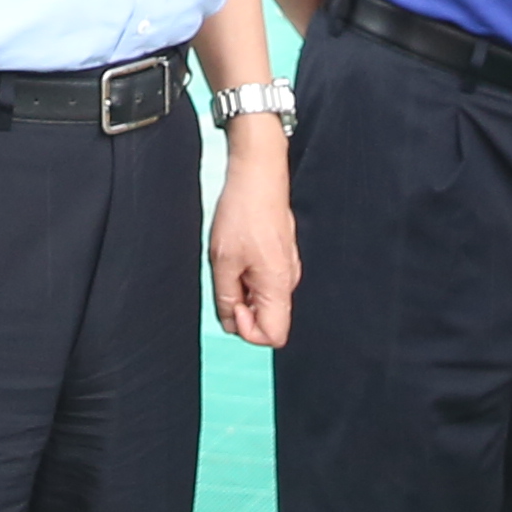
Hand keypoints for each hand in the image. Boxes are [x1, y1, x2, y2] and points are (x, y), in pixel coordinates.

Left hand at [208, 153, 299, 349]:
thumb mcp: (222, 261)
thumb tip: (231, 323)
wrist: (258, 176)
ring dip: (243, 290)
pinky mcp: (281, 256)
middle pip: (268, 318)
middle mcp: (289, 279)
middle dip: (242, 308)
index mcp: (278, 284)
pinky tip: (237, 253)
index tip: (233, 307)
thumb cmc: (242, 212)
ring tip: (231, 261)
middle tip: (226, 279)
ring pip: (264, 298)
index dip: (248, 332)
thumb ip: (226, 298)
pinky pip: (265, 280)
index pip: (274, 335)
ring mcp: (287, 267)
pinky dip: (248, 276)